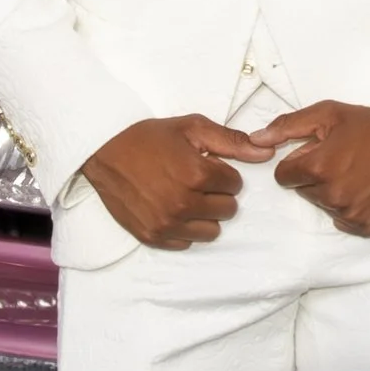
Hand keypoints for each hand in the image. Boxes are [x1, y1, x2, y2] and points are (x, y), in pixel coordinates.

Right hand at [82, 114, 270, 249]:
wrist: (103, 152)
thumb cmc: (148, 137)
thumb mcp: (191, 128)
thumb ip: (231, 141)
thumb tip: (266, 152)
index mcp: (197, 175)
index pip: (236, 185)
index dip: (223, 173)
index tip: (206, 166)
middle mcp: (184, 204)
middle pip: (227, 210)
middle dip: (217, 194)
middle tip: (195, 180)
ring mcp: (168, 224)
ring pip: (212, 231)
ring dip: (205, 214)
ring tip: (186, 196)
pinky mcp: (153, 237)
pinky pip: (187, 242)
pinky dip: (185, 228)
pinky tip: (171, 208)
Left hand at [254, 99, 369, 240]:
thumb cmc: (368, 124)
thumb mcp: (326, 114)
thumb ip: (286, 127)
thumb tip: (255, 140)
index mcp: (318, 168)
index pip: (283, 176)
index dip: (299, 162)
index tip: (320, 152)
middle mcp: (332, 195)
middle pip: (303, 191)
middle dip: (316, 176)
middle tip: (342, 159)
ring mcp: (350, 214)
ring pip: (323, 206)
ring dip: (332, 192)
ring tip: (357, 172)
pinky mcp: (365, 226)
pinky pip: (342, 221)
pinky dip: (349, 208)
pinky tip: (365, 189)